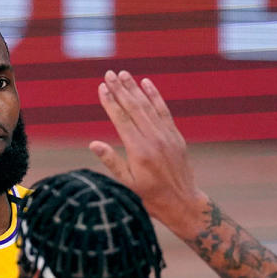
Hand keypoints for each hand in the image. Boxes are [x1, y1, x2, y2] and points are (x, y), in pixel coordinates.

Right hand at [89, 70, 208, 234]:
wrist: (183, 203)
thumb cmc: (150, 197)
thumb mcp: (126, 184)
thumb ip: (111, 162)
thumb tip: (93, 143)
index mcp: (139, 151)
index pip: (121, 119)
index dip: (110, 102)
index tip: (101, 87)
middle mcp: (154, 140)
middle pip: (134, 108)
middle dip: (120, 89)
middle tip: (109, 74)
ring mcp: (167, 136)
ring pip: (148, 106)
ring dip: (135, 88)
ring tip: (123, 74)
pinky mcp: (176, 136)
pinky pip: (164, 111)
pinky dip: (155, 96)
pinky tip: (147, 84)